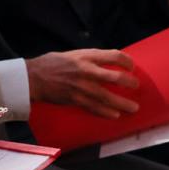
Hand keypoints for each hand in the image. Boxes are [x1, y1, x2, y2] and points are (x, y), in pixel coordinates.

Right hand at [25, 49, 139, 118]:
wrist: (32, 78)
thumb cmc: (50, 64)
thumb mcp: (72, 54)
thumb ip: (88, 58)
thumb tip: (104, 63)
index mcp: (85, 56)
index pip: (114, 56)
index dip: (127, 61)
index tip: (131, 66)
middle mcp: (86, 71)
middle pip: (116, 78)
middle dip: (129, 83)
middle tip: (135, 86)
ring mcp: (82, 87)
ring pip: (108, 97)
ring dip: (123, 104)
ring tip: (133, 108)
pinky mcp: (76, 100)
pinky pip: (96, 108)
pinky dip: (107, 113)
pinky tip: (115, 115)